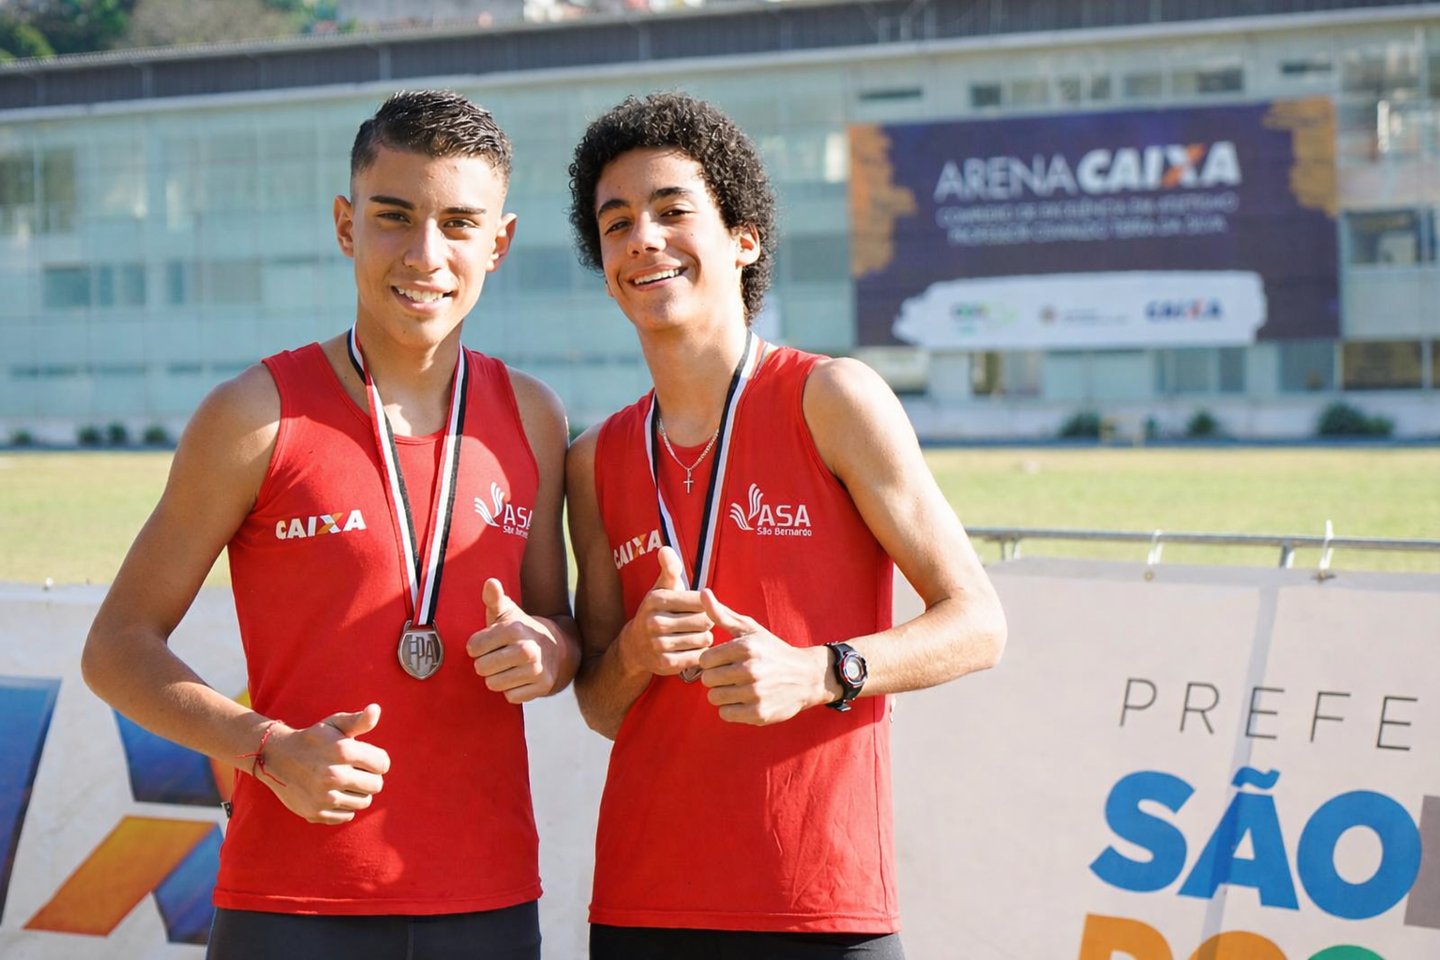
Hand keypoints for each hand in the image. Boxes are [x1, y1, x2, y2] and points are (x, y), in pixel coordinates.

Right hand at [260, 703, 389, 825]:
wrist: (276, 758)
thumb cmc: (313, 739)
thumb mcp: (334, 724)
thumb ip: (359, 720)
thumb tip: (375, 709)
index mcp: (342, 751)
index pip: (383, 764)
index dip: (377, 760)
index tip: (366, 758)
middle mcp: (333, 775)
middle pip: (376, 785)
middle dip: (370, 777)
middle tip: (356, 771)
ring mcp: (324, 796)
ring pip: (364, 802)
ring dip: (358, 792)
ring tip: (345, 781)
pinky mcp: (316, 812)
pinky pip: (348, 815)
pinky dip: (345, 806)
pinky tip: (334, 793)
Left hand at [466, 579, 563, 702]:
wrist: (558, 649)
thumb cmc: (520, 631)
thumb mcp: (507, 613)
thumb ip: (494, 598)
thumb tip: (490, 582)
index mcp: (514, 629)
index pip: (473, 647)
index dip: (476, 648)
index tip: (486, 644)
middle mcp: (527, 649)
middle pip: (482, 668)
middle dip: (485, 665)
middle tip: (497, 658)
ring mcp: (536, 669)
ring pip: (494, 684)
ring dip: (497, 679)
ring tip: (508, 668)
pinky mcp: (542, 686)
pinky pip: (510, 697)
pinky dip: (512, 690)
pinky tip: (520, 678)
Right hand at [616, 546, 712, 677]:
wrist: (635, 646)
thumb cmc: (657, 611)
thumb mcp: (661, 588)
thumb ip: (669, 568)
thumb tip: (666, 549)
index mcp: (657, 600)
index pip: (701, 601)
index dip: (704, 605)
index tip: (697, 607)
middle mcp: (655, 622)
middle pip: (705, 621)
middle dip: (706, 622)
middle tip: (699, 623)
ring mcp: (659, 644)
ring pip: (704, 640)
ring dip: (704, 638)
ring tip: (694, 635)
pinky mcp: (665, 664)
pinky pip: (698, 657)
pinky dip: (698, 653)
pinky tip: (690, 648)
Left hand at [697, 590, 830, 724]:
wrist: (807, 677)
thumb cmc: (772, 650)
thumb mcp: (750, 629)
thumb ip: (722, 613)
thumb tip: (703, 592)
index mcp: (745, 647)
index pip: (704, 660)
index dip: (711, 661)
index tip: (723, 661)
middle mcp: (750, 670)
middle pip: (707, 680)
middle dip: (716, 678)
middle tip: (731, 675)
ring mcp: (755, 693)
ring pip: (714, 698)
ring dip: (722, 694)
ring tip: (737, 687)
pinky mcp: (759, 713)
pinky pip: (726, 714)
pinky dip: (731, 709)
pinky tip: (743, 700)